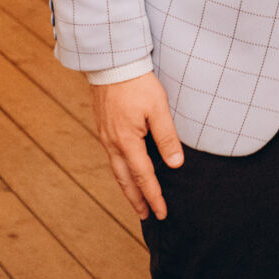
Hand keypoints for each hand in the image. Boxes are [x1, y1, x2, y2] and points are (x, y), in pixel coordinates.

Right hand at [91, 71, 184, 218]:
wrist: (112, 63)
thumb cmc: (137, 83)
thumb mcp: (158, 108)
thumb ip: (167, 137)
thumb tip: (175, 165)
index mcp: (127, 141)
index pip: (143, 176)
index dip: (153, 196)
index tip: (161, 213)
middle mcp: (113, 143)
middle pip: (125, 180)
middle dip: (137, 199)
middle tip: (147, 216)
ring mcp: (105, 136)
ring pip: (117, 170)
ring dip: (127, 188)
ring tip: (136, 200)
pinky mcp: (104, 128)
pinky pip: (113, 157)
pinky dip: (121, 171)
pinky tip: (126, 171)